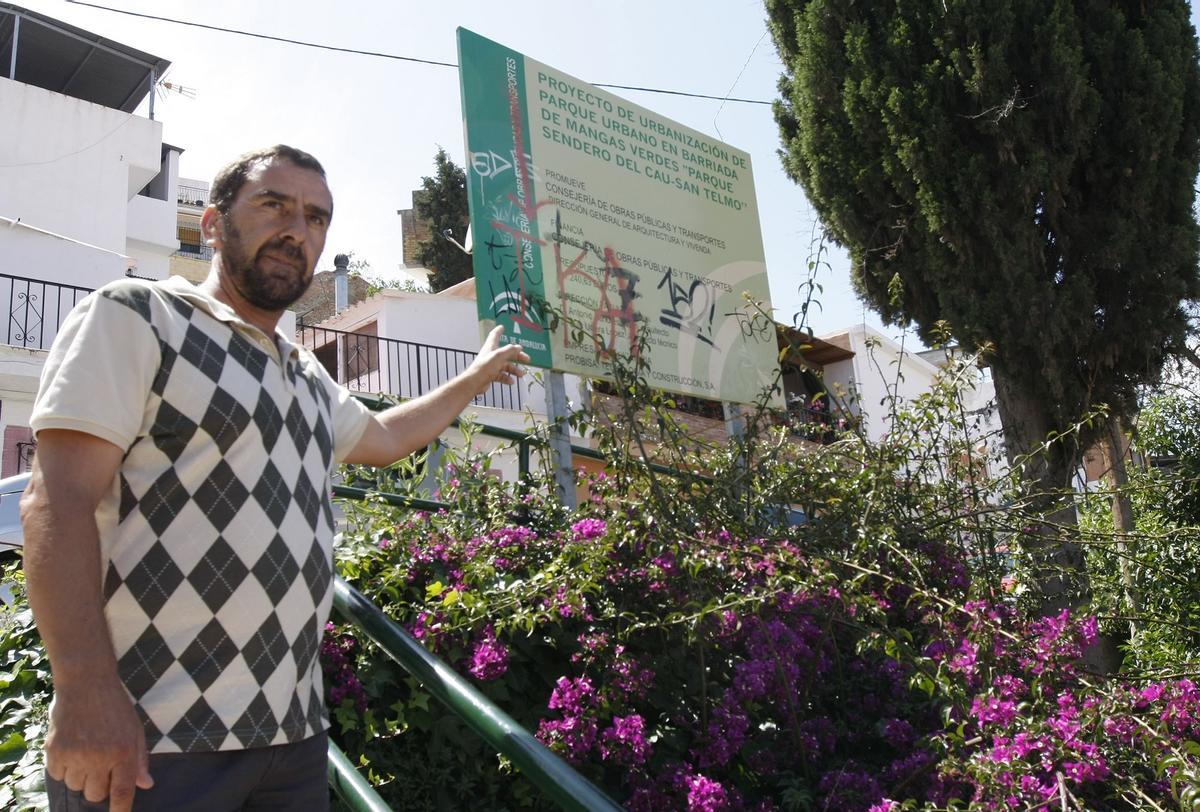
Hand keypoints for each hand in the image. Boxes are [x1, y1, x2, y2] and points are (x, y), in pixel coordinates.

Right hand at [45, 679, 153, 811]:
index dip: (120, 809)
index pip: (122, 793)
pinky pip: (58, 776)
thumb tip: (145, 785)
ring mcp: (75, 755)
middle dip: (99, 785)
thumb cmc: (115, 707)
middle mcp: (100, 757)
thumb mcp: (135, 730)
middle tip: (100, 764)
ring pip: (76, 786)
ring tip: (86, 750)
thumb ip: (140, 759)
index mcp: (124, 753)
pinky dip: (63, 767)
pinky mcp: (55, 752)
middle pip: (96, 794)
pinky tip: (71, 747)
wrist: (87, 683)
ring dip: (80, 775)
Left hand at [470, 325, 530, 392]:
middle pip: (506, 353)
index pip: (494, 335)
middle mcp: (491, 355)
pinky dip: (507, 378)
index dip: (498, 331)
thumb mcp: (499, 356)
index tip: (502, 327)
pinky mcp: (491, 375)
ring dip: (514, 369)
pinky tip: (511, 381)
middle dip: (517, 356)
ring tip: (521, 374)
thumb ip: (510, 350)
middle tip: (526, 359)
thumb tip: (518, 347)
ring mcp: (491, 365)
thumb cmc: (483, 367)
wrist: (475, 382)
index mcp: (491, 347)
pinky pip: (502, 375)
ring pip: (506, 366)